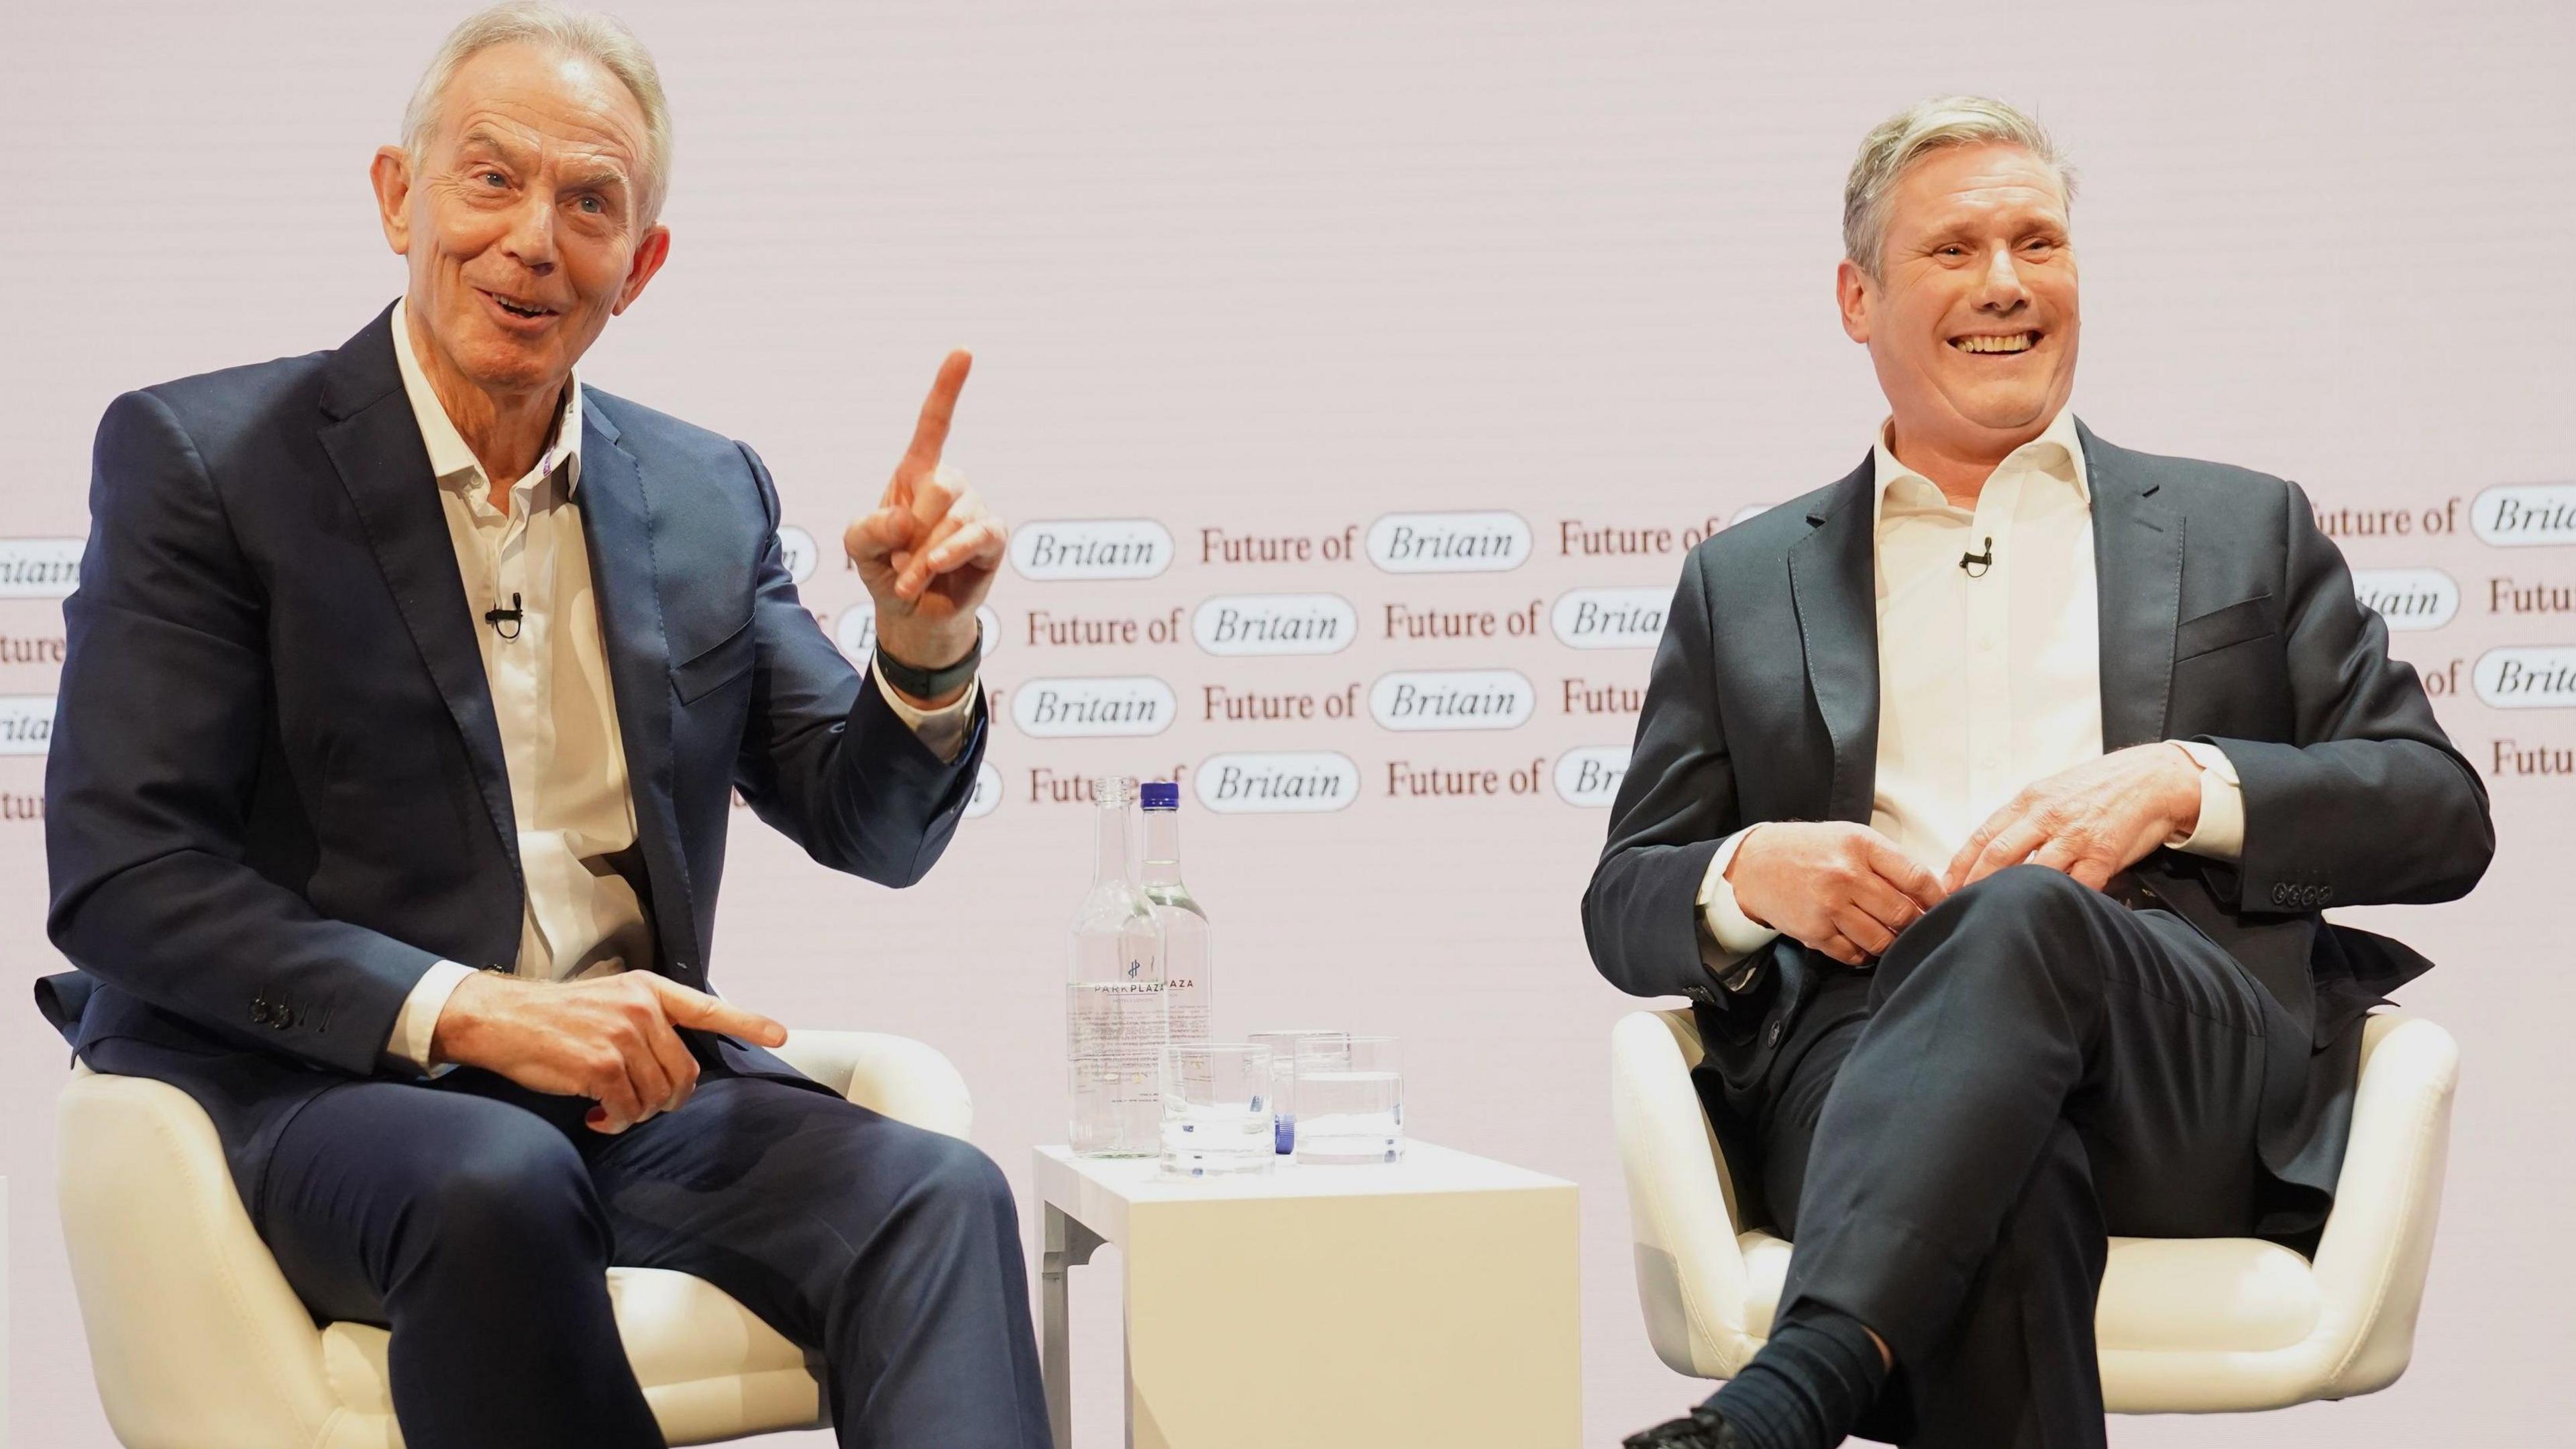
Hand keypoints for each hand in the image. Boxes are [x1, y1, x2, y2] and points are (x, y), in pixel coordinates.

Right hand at [428, 971, 788, 1132]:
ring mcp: (623, 1037)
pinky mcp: (601, 1066)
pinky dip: (616, 1121)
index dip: (747, 1022)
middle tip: (638, 1103)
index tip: (780, 1033)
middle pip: (684, 1072)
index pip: (707, 1008)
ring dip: (636, 1112)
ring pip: (657, 1095)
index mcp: (647, 990)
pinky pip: (628, 1110)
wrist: (501, 1018)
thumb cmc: (553, 1017)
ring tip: (610, 1107)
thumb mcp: (608, 1000)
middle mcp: (642, 1010)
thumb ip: (645, 1021)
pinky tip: (597, 1115)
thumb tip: (670, 1066)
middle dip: (668, 1098)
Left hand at [844, 350, 1007, 689]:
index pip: (935, 423)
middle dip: (914, 528)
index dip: (949, 387)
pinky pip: (980, 536)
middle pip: (941, 484)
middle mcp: (951, 486)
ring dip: (925, 554)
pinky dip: (951, 553)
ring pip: (956, 517)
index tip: (964, 351)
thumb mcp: (857, 547)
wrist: (912, 614)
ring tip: (909, 579)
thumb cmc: (885, 569)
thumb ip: (869, 528)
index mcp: (917, 474)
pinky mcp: (993, 541)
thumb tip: (905, 520)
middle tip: (899, 560)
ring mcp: (975, 512)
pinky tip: (934, 570)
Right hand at [1726, 821, 1947, 965]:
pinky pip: (1854, 954)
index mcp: (1861, 846)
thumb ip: (1888, 861)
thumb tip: (1929, 892)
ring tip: (1889, 935)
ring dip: (1891, 942)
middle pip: (1902, 913)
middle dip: (1915, 924)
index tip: (1942, 906)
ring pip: (1881, 940)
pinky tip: (1861, 942)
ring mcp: (1829, 907)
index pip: (1916, 877)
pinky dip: (1864, 954)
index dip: (1936, 898)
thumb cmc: (1811, 849)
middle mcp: (1846, 876)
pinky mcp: (1814, 932)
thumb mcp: (1851, 838)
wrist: (1756, 864)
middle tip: (1915, 925)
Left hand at [1942, 743, 2202, 893]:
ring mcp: (2075, 835)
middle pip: (1999, 855)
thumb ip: (2024, 819)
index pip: (1983, 835)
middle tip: (1959, 908)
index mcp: (2030, 801)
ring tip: (1995, 919)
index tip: (1944, 887)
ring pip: (2033, 872)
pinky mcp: (2103, 853)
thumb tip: (1992, 852)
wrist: (2151, 778)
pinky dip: (2062, 902)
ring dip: (2011, 897)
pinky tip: (2047, 917)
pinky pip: (2077, 885)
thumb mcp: (2053, 792)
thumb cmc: (2099, 788)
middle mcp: (2048, 816)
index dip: (1960, 864)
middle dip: (1974, 885)